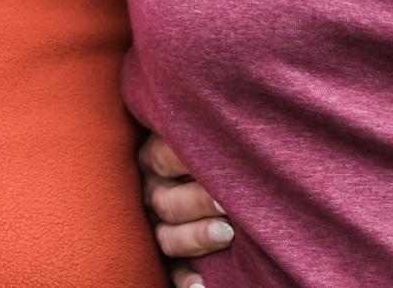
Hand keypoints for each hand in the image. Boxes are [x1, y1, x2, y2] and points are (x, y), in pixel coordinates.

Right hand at [140, 132, 232, 287]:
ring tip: (227, 234)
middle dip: (198, 201)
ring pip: (165, 238)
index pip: (162, 157)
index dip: (187, 159)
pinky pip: (169, 273)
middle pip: (165, 200)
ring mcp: (157, 227)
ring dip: (196, 237)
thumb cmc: (229, 147)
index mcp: (156, 156)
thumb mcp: (213, 135)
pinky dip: (186, 281)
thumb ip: (216, 132)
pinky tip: (202, 286)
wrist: (240, 179)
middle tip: (227, 202)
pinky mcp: (166, 258)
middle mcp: (152, 192)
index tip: (222, 161)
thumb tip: (239, 121)